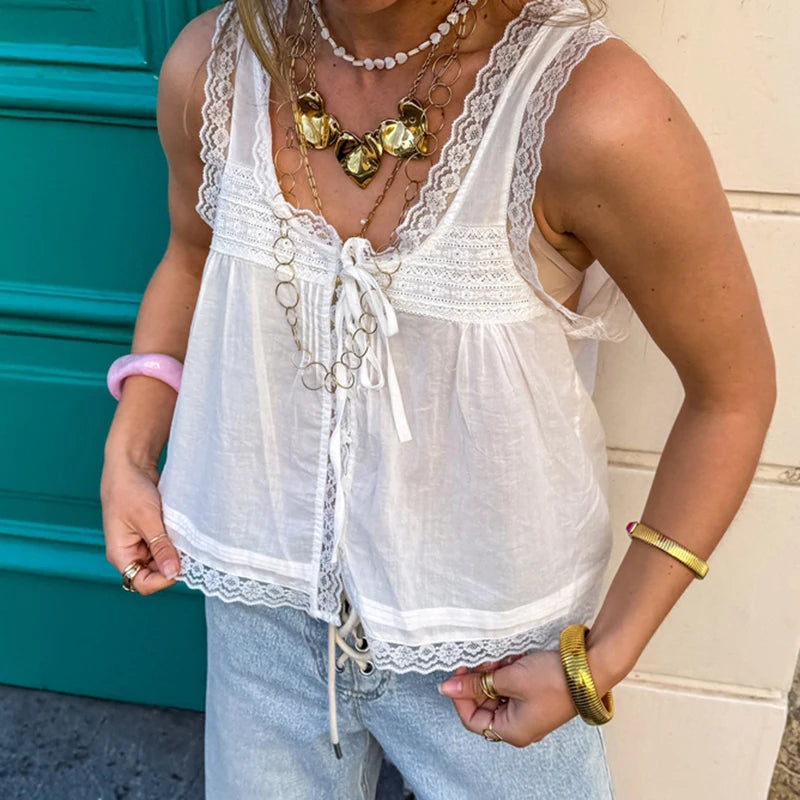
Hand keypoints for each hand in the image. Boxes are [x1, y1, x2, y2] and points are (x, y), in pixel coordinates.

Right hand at [100, 454, 181, 594]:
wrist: (131, 464)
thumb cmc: (128, 489)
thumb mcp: (146, 518)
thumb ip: (160, 547)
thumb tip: (173, 573)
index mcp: (120, 554)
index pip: (142, 583)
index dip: (163, 580)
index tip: (183, 567)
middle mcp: (130, 553)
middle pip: (155, 574)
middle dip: (173, 565)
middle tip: (190, 552)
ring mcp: (142, 543)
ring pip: (164, 560)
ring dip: (177, 553)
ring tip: (187, 539)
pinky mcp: (153, 533)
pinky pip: (167, 546)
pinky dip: (177, 542)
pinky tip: (185, 533)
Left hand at [437, 650, 583, 746]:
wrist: (589, 668)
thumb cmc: (553, 679)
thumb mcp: (509, 678)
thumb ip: (476, 683)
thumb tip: (447, 687)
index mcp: (511, 731)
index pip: (471, 719)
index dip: (460, 696)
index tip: (457, 674)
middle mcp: (519, 725)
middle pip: (484, 705)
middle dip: (480, 681)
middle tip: (479, 661)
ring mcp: (528, 711)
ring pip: (497, 693)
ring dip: (494, 674)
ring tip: (501, 659)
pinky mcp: (535, 696)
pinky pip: (511, 686)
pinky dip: (507, 672)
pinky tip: (513, 660)